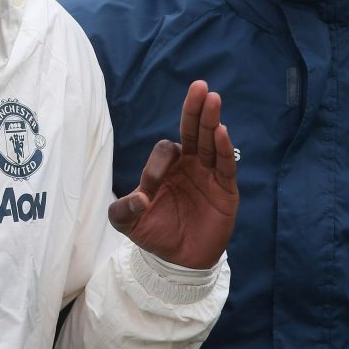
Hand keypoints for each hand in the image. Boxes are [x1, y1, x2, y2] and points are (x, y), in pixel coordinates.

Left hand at [108, 80, 237, 268]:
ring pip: (211, 142)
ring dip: (212, 121)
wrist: (180, 262)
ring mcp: (209, 176)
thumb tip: (137, 199)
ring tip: (212, 99)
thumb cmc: (155, 234)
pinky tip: (222, 132)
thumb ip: (122, 211)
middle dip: (194, 109)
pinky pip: (226, 166)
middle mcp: (190, 165)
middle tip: (199, 86)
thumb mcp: (128, 224)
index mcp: (167, 167)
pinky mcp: (225, 191)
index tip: (148, 191)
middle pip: (193, 131)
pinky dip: (225, 149)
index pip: (166, 149)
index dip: (158, 164)